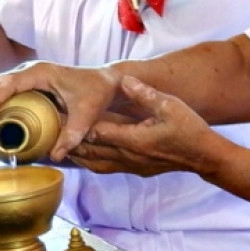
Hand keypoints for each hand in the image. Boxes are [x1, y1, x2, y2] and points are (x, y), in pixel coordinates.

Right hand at [0, 61, 121, 160]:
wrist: (105, 81)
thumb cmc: (97, 92)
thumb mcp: (87, 115)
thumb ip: (72, 135)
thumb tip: (55, 156)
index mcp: (41, 72)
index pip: (8, 82)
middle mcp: (30, 71)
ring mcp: (26, 76)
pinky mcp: (27, 84)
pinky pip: (4, 91)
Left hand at [66, 76, 222, 177]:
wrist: (204, 157)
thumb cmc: (189, 130)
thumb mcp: (170, 106)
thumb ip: (144, 94)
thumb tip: (125, 80)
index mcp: (132, 139)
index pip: (94, 131)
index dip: (74, 123)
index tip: (55, 113)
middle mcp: (126, 156)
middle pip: (88, 150)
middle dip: (66, 141)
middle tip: (45, 132)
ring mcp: (130, 165)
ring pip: (93, 163)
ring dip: (75, 154)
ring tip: (56, 146)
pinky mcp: (134, 170)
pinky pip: (103, 168)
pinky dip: (88, 162)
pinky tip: (82, 157)